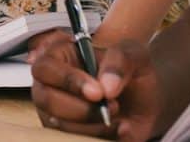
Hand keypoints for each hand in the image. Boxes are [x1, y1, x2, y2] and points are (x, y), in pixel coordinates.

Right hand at [30, 32, 161, 141]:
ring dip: (92, 125)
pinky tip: (120, 128)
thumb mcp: (132, 56)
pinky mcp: (67, 131)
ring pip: (57, 124)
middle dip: (80, 109)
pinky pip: (72, 139)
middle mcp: (51, 83)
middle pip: (44, 99)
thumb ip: (118, 64)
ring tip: (119, 117)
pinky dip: (98, 137)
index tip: (97, 93)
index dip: (67, 80)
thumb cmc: (130, 70)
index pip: (46, 68)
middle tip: (112, 107)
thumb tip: (106, 87)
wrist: (144, 99)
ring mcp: (56, 110)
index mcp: (59, 57)